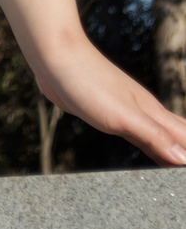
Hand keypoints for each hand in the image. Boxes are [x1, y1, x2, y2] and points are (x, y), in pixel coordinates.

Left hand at [39, 33, 185, 166]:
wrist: (55, 56)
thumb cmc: (89, 82)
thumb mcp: (123, 115)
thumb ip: (155, 136)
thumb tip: (184, 159)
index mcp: (152, 112)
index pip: (185, 137)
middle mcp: (144, 111)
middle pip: (176, 135)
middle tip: (184, 172)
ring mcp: (126, 112)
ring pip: (157, 135)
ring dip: (171, 151)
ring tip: (178, 168)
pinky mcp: (108, 114)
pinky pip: (137, 135)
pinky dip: (150, 148)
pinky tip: (149, 154)